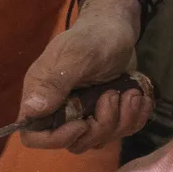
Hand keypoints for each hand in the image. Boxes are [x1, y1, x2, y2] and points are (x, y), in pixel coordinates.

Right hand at [16, 0, 148, 152]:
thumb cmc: (93, 37)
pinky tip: (140, 98)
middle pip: (74, 142)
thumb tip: (32, 110)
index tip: (81, 124)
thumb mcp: (76, 55)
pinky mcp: (108, 113)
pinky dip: (135, 118)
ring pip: (100, 139)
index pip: (33, 136)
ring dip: (121, 120)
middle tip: (112, 96)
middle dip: (100, 126)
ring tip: (130, 93)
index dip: (55, 139)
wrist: (118, 28)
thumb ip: (55, 82)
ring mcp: (86, 114)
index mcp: (43, 96)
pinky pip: (120, 131)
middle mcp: (61, 109)